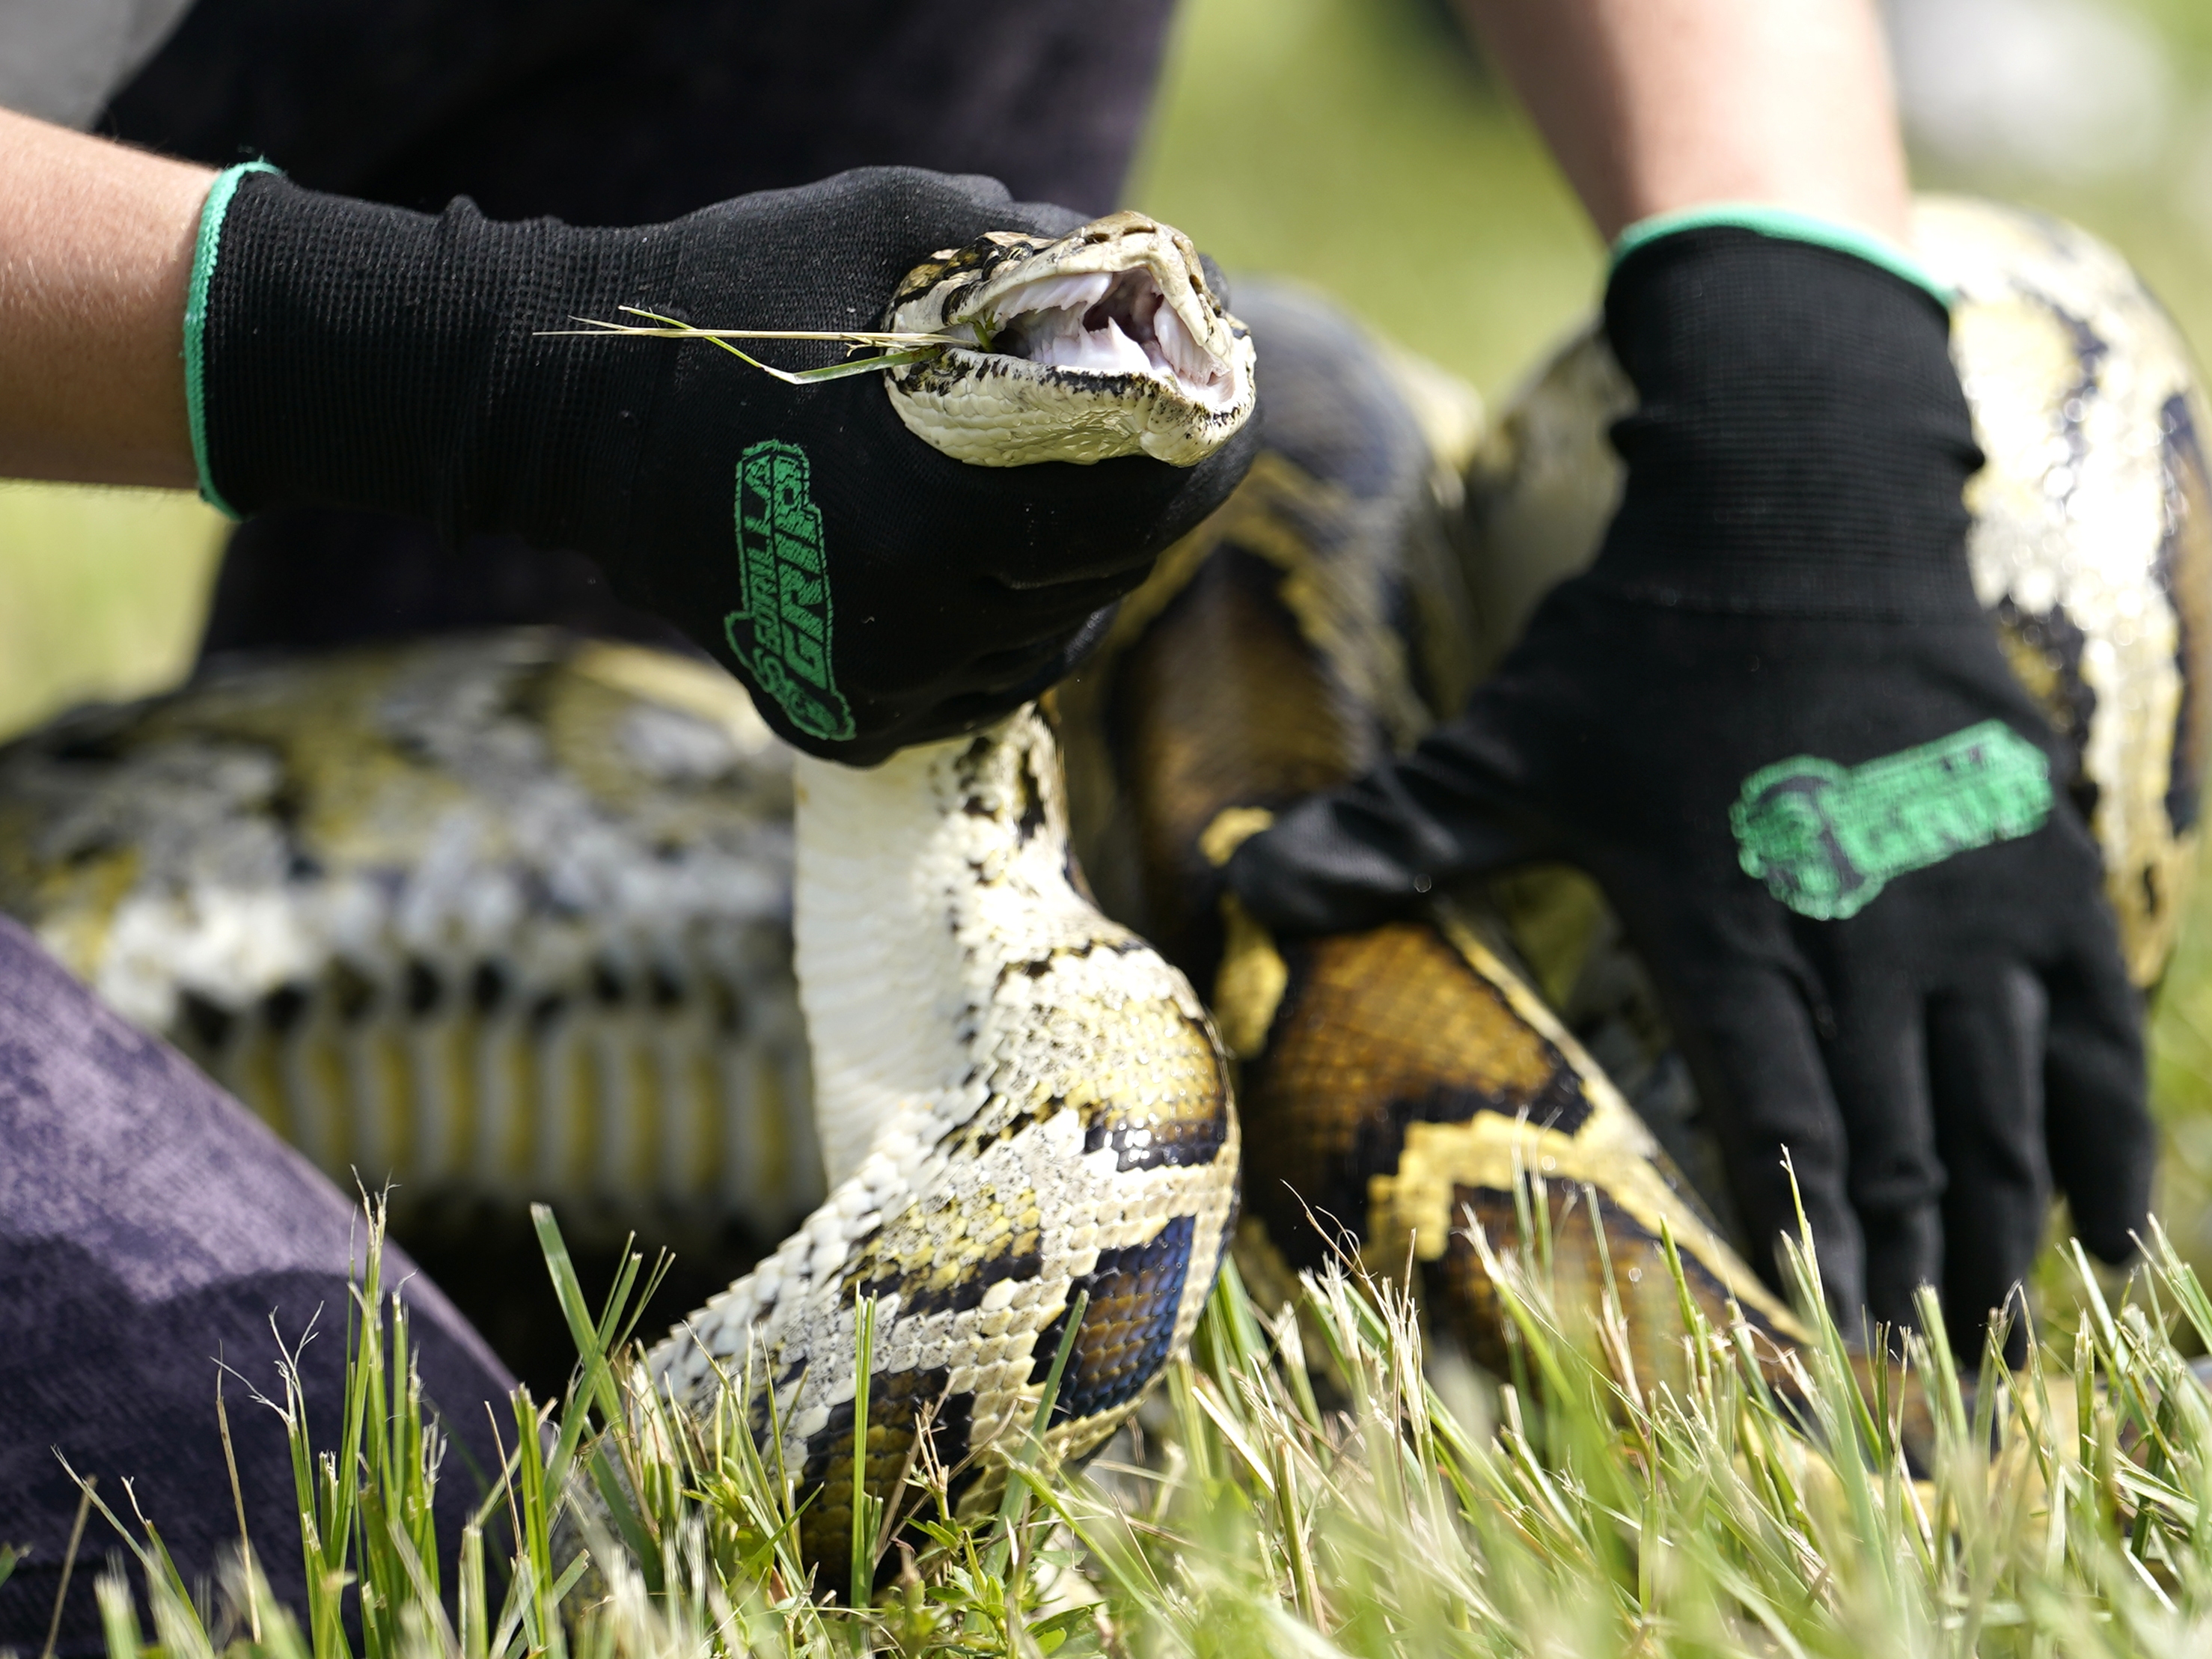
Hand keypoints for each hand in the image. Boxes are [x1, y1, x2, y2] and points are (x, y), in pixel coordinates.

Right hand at [189, 167, 1254, 760]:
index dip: (1209, 451)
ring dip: (1076, 575)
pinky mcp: (840, 723)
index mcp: (941, 506)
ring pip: (1049, 641)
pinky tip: (984, 570)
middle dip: (1147, 504)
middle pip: (1107, 575)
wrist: (567, 423)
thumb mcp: (887, 226)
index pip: (1144, 504)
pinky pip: (977, 688)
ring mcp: (875, 687)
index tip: (1229, 407)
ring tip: (1055, 500)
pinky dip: (1002, 633)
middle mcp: (918, 621)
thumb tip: (1140, 274)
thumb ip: (1027, 250)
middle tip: (1155, 443)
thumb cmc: (728, 302)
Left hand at [1227, 226, 2149, 1358]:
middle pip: (1903, 1140)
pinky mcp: (2037, 862)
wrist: (1798, 510)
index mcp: (1726, 920)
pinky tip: (2121, 1236)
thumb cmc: (1639, 642)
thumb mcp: (1504, 742)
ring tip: (2005, 1344)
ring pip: (2003, 1106)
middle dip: (1916, 1272)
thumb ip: (1390, 832)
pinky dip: (2108, 1140)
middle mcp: (1861, 928)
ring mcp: (1965, 900)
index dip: (1810, 1237)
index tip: (1829, 1345)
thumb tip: (1241, 887)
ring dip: (2007, 1233)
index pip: (1779, 1116)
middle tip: (1929, 1394)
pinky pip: (2095, 1029)